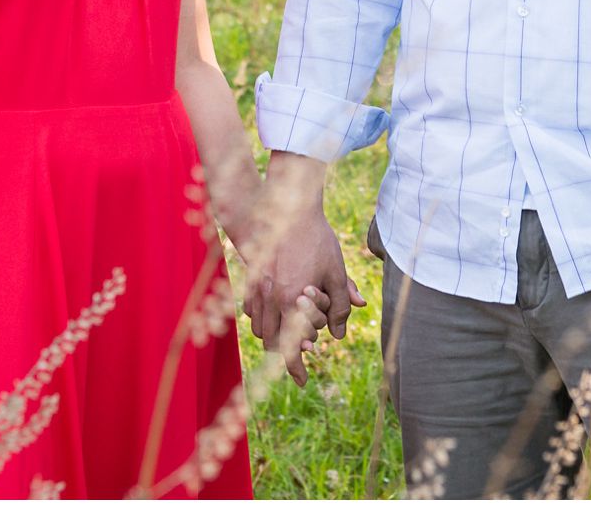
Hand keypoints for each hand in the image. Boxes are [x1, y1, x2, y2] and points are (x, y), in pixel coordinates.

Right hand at [243, 193, 365, 382]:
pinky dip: (262, 317)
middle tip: (299, 356)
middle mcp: (270, 299)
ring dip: (272, 336)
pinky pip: (252, 309)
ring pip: (258, 327)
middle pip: (270, 342)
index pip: (290, 348)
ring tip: (289, 334)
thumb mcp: (336, 271)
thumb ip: (339, 305)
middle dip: (283, 354)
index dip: (295, 369)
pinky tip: (275, 313)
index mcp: (292, 301)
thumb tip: (338, 334)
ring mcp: (257, 288)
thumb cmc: (316, 239)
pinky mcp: (251, 277)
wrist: (287, 208)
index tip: (303, 382)